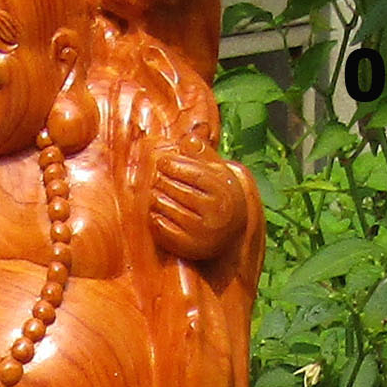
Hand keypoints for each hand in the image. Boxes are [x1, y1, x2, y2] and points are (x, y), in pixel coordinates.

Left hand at [149, 145, 246, 260]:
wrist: (232, 235)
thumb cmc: (221, 197)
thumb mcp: (219, 175)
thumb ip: (204, 155)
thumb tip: (188, 139)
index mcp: (224, 191)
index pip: (194, 173)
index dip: (175, 165)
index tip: (163, 162)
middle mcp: (215, 213)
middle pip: (179, 190)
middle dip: (163, 181)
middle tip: (156, 177)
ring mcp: (202, 232)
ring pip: (169, 208)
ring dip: (157, 198)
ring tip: (154, 192)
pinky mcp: (190, 247)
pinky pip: (164, 229)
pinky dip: (156, 218)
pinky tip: (155, 211)